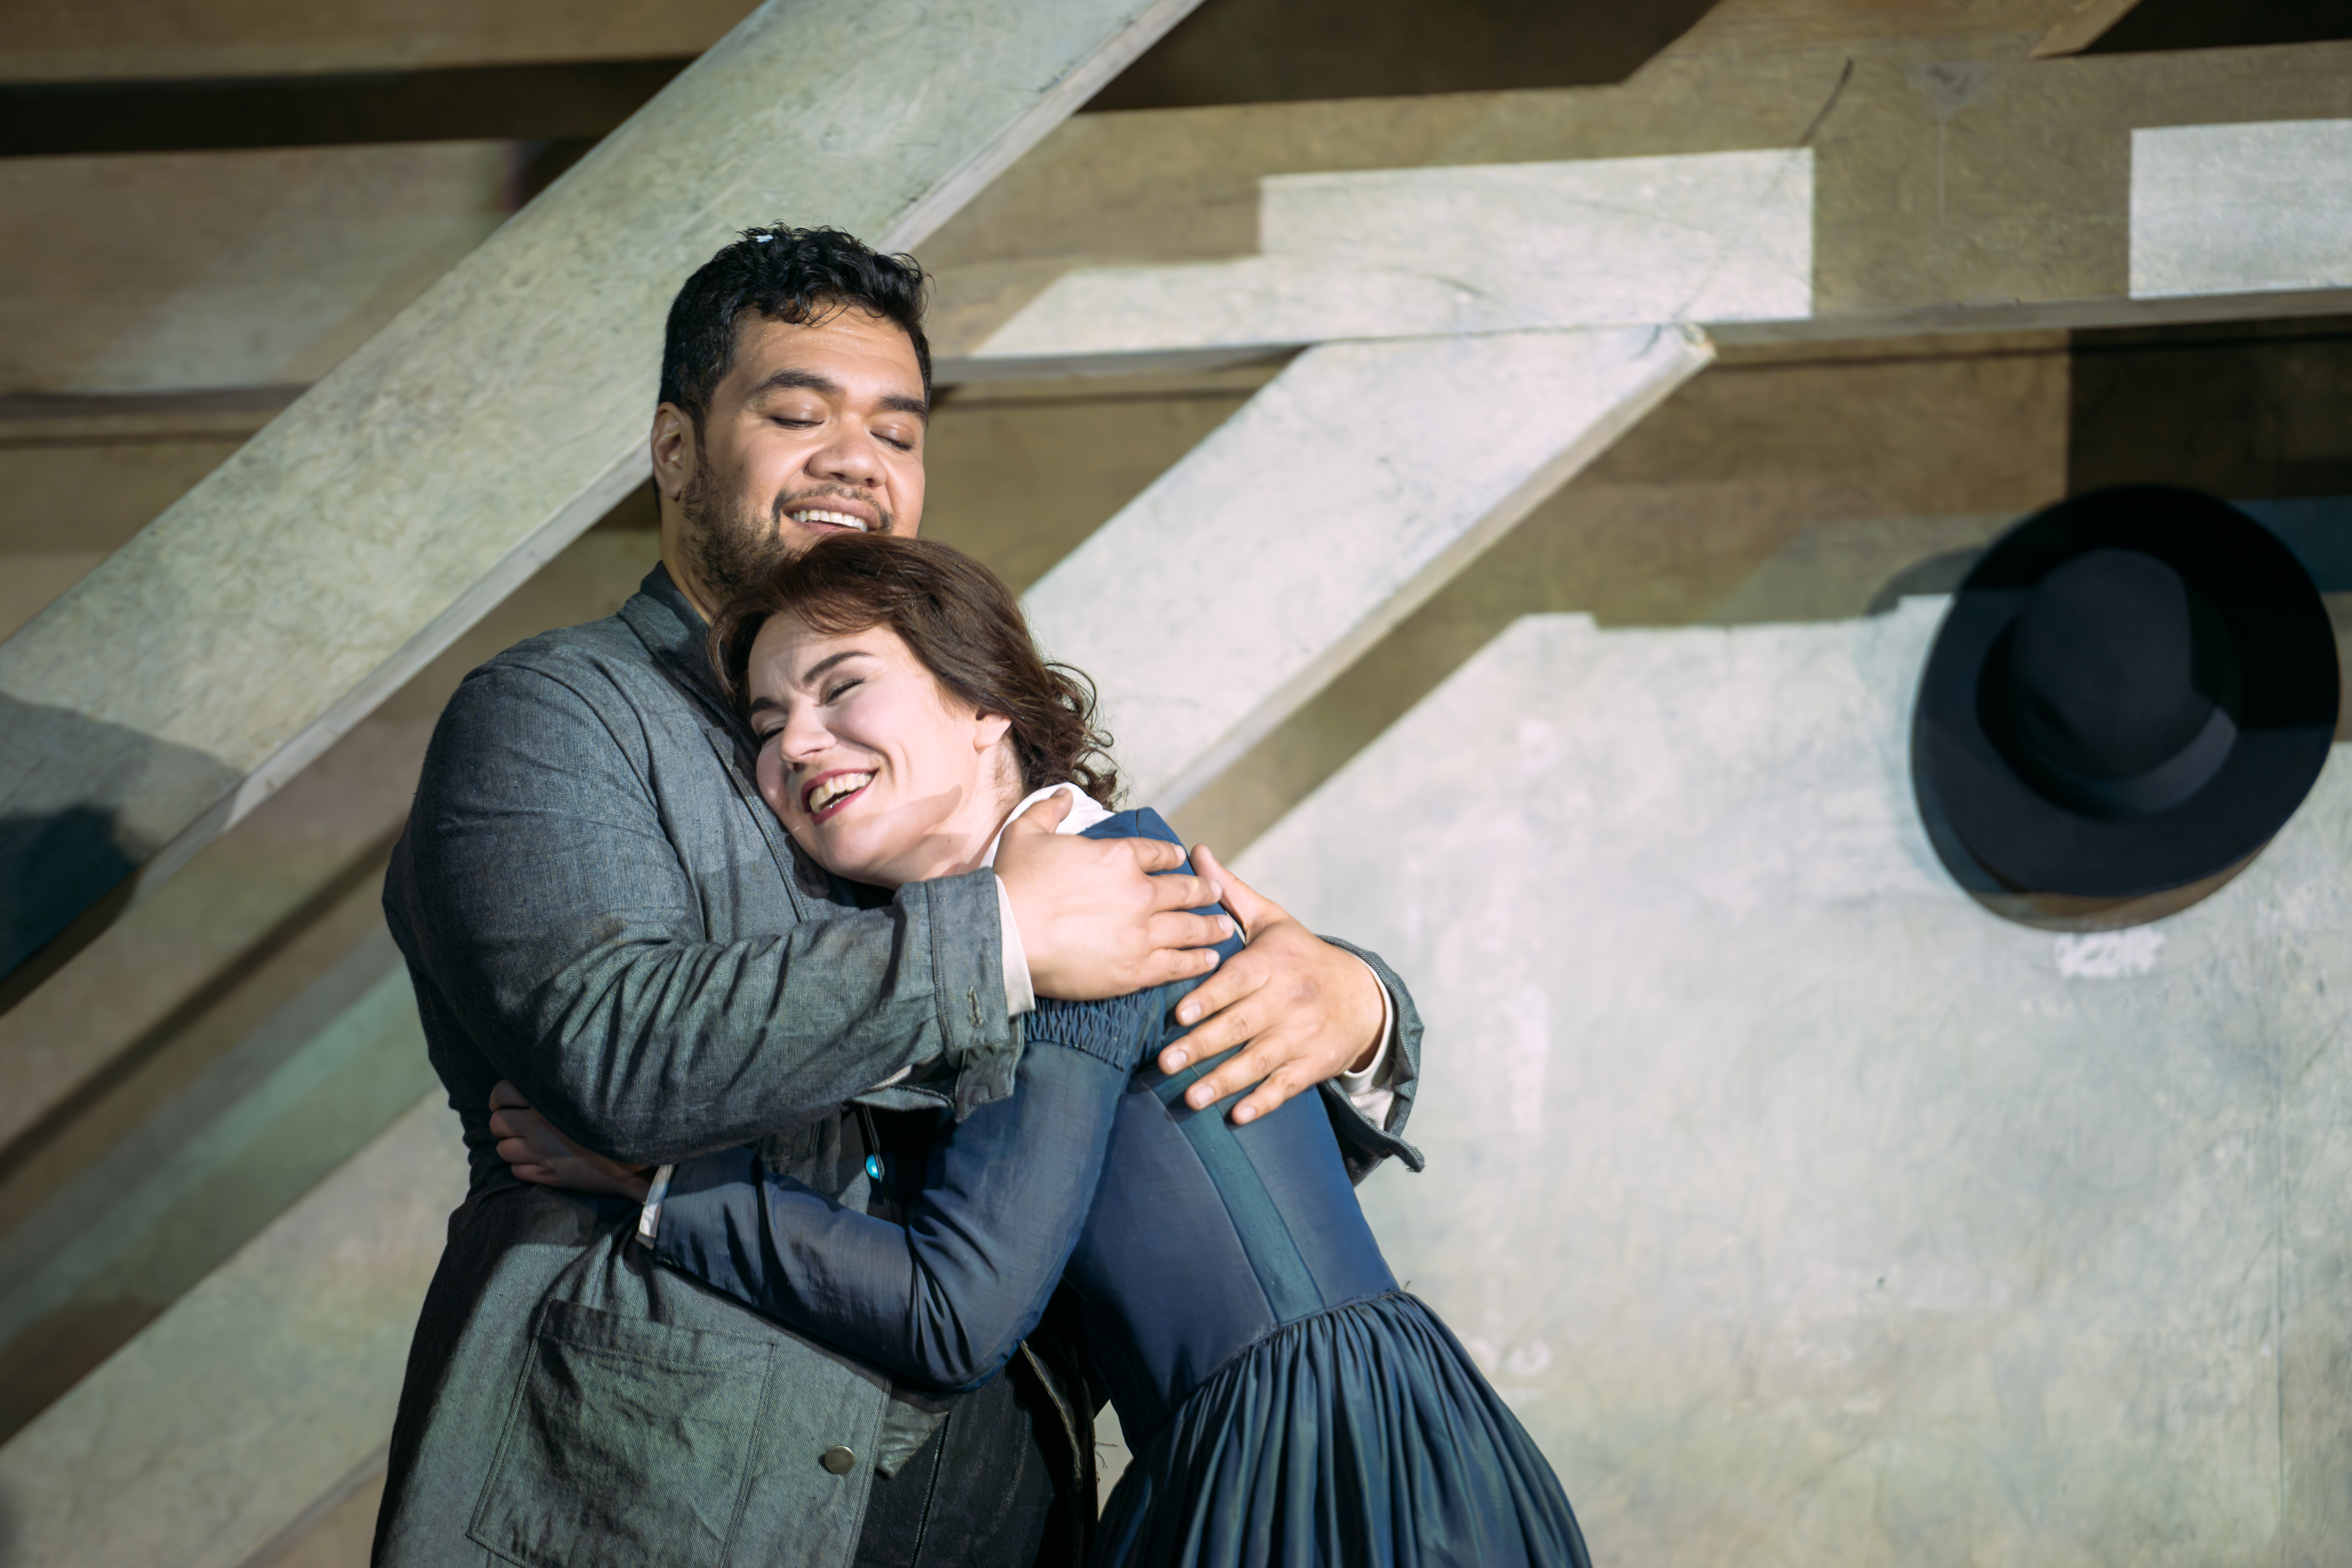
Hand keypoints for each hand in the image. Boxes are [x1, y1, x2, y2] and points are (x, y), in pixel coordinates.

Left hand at [489, 1080, 654, 1201]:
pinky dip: (523, 1167)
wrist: (633, 1159)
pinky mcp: (546, 1176)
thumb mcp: (585, 1097)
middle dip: (503, 1123)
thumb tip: (536, 1081)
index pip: (501, 1092)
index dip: (500, 1097)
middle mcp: (538, 1126)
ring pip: (503, 1149)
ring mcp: (539, 1153)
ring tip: (530, 1144)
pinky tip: (540, 1161)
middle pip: (497, 1123)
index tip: (507, 1101)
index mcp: (547, 1101)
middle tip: (518, 1123)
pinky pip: (516, 1171)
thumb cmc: (612, 1122)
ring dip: (512, 1146)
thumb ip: (558, 1088)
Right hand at [996, 792, 1233, 999]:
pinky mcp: (1136, 969)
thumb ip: (1050, 810)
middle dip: (1204, 892)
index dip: (1172, 856)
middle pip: (1185, 891)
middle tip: (1216, 893)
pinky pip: (1178, 964)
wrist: (1005, 937)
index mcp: (1119, 856)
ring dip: (1210, 927)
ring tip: (1225, 928)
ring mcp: (1142, 933)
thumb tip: (1064, 793)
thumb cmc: (1013, 884)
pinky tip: (1209, 959)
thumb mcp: (1026, 832)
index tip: (1182, 860)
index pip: (1158, 852)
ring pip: (1190, 928)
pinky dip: (1197, 960)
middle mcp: (1140, 892)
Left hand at [1157, 846, 1385, 1124]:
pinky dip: (1263, 1102)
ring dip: (1225, 1081)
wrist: (1362, 996)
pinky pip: (1286, 1086)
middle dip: (1203, 1045)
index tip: (1180, 1013)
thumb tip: (1196, 853)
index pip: (1239, 981)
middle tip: (1165, 1063)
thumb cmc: (1302, 956)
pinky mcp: (1313, 1065)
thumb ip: (1231, 894)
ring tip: (1191, 1097)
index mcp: (1275, 963)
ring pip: (1260, 1060)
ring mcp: (1302, 1035)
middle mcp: (1289, 1000)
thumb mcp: (1273, 921)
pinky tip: (1237, 1116)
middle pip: (1242, 1025)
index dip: (1211, 998)